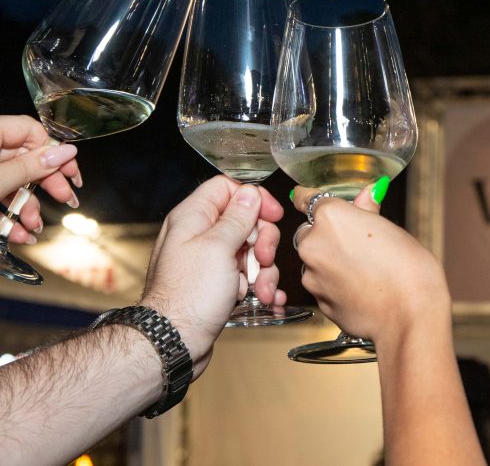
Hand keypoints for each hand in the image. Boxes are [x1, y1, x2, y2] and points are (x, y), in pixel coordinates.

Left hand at [0, 115, 81, 243]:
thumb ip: (30, 166)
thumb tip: (65, 151)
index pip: (31, 130)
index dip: (54, 150)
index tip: (71, 173)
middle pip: (25, 158)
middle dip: (46, 184)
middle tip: (66, 198)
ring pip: (12, 184)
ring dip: (28, 208)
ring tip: (34, 226)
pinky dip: (9, 219)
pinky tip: (19, 234)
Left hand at [141, 176, 284, 377]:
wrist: (175, 341)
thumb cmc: (189, 295)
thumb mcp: (218, 247)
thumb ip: (237, 217)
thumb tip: (251, 193)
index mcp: (193, 217)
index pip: (228, 188)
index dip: (254, 199)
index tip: (273, 216)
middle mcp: (200, 236)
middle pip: (245, 221)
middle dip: (263, 241)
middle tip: (264, 259)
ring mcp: (210, 261)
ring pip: (251, 251)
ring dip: (264, 270)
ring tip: (262, 291)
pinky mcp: (218, 284)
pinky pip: (248, 275)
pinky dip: (260, 285)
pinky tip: (267, 298)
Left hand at [292, 185, 449, 347]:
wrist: (410, 316)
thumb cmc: (409, 270)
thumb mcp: (392, 229)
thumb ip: (368, 211)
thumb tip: (367, 194)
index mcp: (332, 217)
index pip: (308, 198)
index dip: (311, 199)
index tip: (309, 199)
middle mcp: (314, 243)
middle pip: (310, 232)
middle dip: (327, 236)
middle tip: (358, 244)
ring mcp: (313, 275)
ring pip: (315, 261)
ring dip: (331, 262)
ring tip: (365, 271)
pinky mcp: (318, 301)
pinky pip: (322, 286)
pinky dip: (335, 285)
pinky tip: (361, 289)